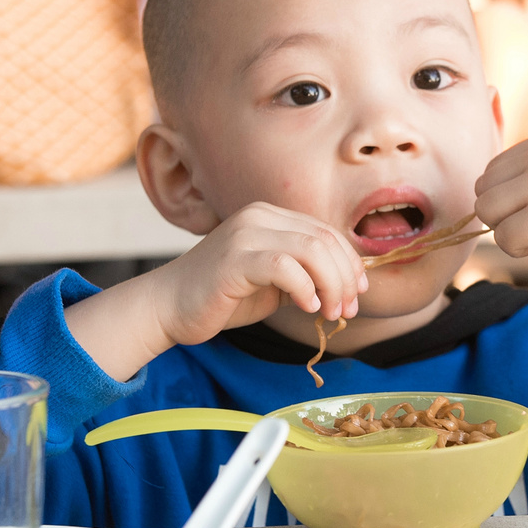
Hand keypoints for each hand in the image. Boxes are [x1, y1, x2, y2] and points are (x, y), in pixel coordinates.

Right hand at [151, 202, 367, 347]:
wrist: (168, 307)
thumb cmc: (222, 297)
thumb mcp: (274, 281)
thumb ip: (305, 274)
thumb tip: (349, 285)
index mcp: (270, 215)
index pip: (326, 232)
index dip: (350, 263)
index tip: (358, 294)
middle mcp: (259, 216)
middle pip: (324, 239)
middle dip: (345, 277)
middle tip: (348, 310)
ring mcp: (245, 234)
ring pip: (311, 250)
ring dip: (331, 285)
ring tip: (331, 312)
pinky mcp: (235, 258)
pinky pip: (285, 267)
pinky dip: (305, 288)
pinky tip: (308, 307)